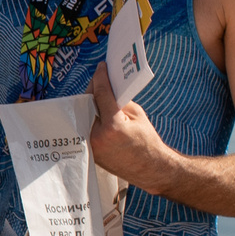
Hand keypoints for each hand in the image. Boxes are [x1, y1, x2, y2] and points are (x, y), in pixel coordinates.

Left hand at [87, 65, 169, 187]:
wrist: (149, 168)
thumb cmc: (147, 141)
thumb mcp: (138, 115)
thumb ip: (120, 100)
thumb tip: (107, 86)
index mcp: (113, 126)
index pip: (102, 94)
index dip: (101, 78)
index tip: (101, 67)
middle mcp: (98, 136)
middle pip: (88, 103)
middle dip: (93, 89)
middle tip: (98, 79)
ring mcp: (91, 146)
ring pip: (85, 115)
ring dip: (89, 103)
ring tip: (96, 92)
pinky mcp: (89, 151)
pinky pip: (86, 127)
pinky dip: (90, 117)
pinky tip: (94, 109)